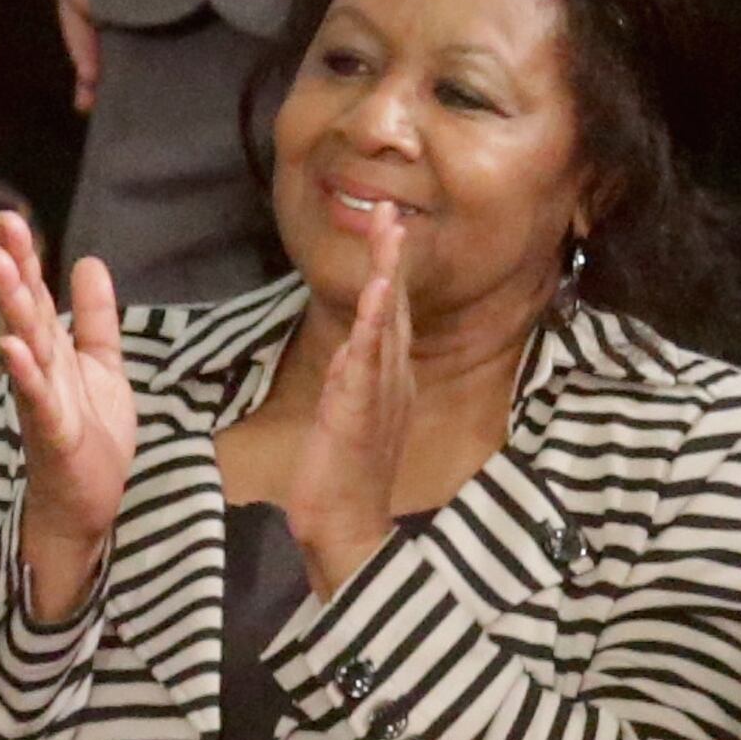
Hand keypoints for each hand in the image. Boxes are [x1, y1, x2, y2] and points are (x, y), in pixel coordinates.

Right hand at [0, 210, 134, 621]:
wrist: (86, 505)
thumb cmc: (90, 439)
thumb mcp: (104, 367)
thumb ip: (96, 319)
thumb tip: (88, 262)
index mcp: (53, 352)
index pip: (35, 295)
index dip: (24, 257)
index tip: (7, 217)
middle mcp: (40, 370)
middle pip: (24, 311)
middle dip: (13, 270)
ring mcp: (41, 400)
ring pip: (26, 345)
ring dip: (12, 307)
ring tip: (1, 268)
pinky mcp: (51, 433)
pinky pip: (35, 399)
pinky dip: (23, 373)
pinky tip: (11, 346)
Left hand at [288, 208, 410, 596]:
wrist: (346, 527)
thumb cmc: (344, 475)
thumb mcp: (350, 416)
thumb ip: (354, 380)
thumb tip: (353, 348)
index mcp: (388, 380)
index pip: (392, 315)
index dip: (391, 271)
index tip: (387, 228)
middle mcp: (391, 381)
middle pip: (396, 310)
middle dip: (393, 260)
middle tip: (390, 213)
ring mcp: (378, 396)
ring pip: (386, 328)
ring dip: (388, 280)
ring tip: (389, 237)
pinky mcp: (358, 414)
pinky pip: (366, 365)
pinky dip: (372, 330)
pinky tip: (376, 299)